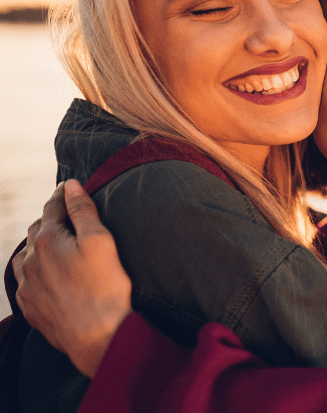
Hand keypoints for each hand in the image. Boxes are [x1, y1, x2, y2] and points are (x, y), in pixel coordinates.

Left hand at [12, 180, 131, 377]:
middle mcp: (29, 261)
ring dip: (38, 246)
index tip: (69, 188)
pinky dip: (34, 271)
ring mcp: (27, 286)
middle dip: (51, 220)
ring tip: (54, 245)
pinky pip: (25, 282)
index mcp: (47, 240)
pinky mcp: (30, 308)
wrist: (98, 337)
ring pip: (25, 256)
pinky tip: (47, 275)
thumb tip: (70, 186)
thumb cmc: (105, 288)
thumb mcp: (100, 242)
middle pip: (37, 230)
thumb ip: (82, 211)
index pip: (52, 208)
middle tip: (68, 216)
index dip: (63, 195)